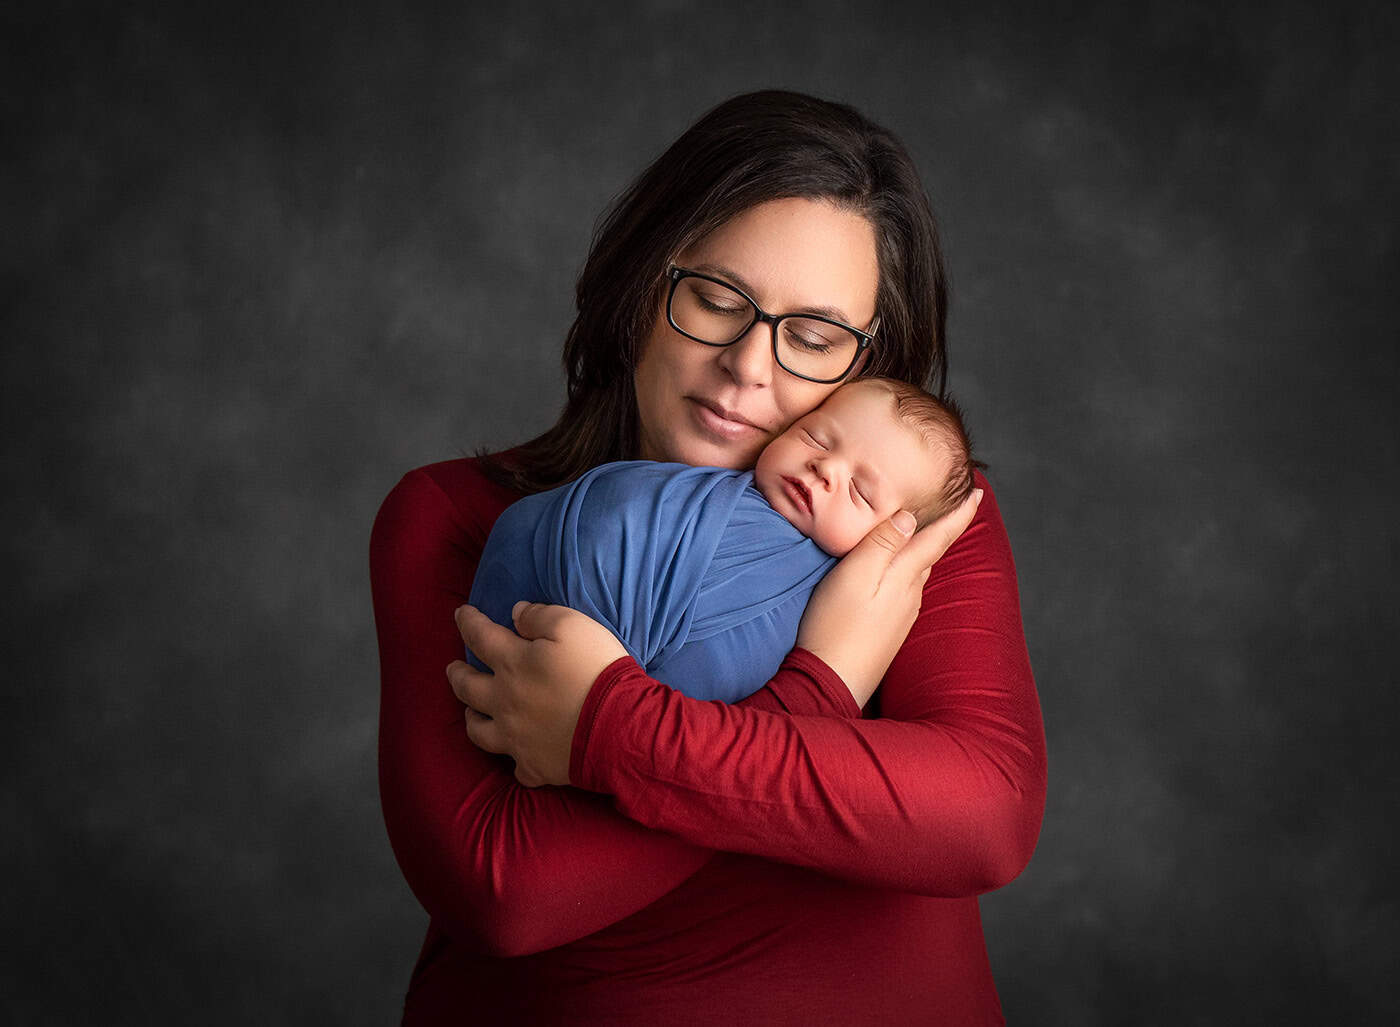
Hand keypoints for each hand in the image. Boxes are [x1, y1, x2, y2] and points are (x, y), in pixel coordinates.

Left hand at [446, 601, 628, 786]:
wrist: (619, 726)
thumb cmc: (596, 669)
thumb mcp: (573, 625)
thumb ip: (540, 616)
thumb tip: (516, 613)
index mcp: (513, 664)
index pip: (479, 637)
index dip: (467, 622)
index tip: (461, 614)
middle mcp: (505, 701)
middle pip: (467, 687)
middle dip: (456, 674)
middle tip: (453, 668)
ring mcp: (516, 738)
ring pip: (479, 731)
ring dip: (472, 718)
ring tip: (471, 711)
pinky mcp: (534, 766)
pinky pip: (517, 768)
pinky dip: (516, 761)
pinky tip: (519, 755)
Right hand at [796, 489, 982, 707]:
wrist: (832, 680)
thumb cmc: (836, 625)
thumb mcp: (853, 575)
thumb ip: (881, 544)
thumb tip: (909, 517)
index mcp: (905, 575)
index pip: (940, 537)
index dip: (960, 513)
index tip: (979, 492)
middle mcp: (911, 594)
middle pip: (931, 552)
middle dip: (943, 528)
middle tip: (952, 502)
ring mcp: (903, 614)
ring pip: (917, 571)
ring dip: (923, 549)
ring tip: (921, 530)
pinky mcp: (890, 628)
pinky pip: (904, 589)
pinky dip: (906, 570)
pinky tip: (893, 570)